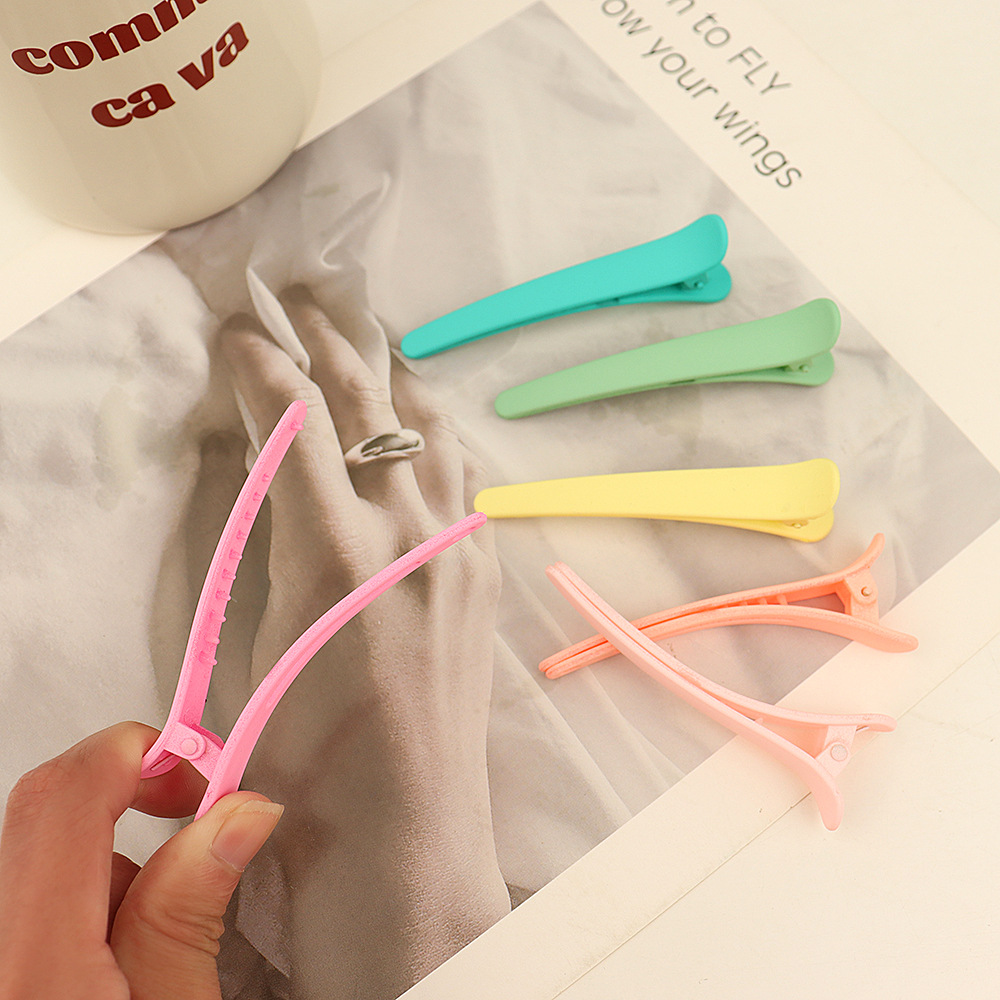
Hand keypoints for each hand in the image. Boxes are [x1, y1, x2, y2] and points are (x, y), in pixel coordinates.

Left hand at [0, 722, 282, 999]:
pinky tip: (123, 955)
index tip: (204, 764)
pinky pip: (34, 889)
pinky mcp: (2, 956)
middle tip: (198, 812)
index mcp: (35, 959)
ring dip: (117, 862)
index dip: (142, 751)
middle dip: (136, 797)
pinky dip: (91, 897)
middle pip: (51, 807)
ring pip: (46, 852)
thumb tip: (240, 814)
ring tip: (161, 930)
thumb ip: (190, 915)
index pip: (69, 792)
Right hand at [219, 286, 508, 997]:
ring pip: (428, 426)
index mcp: (335, 552)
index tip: (236, 330)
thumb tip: (260, 467)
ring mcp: (456, 550)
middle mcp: (407, 533)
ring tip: (366, 334)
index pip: (294, 416)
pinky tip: (419, 421)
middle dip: (326, 336)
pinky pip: (460, 475)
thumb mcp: (254, 643)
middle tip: (298, 295)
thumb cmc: (301, 762)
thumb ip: (262, 542)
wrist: (404, 833)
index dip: (258, 360)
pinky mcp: (480, 573)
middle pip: (367, 401)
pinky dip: (431, 433)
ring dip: (391, 372)